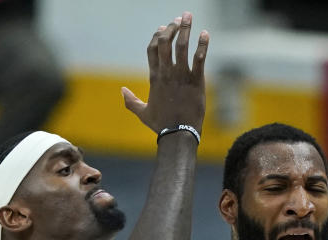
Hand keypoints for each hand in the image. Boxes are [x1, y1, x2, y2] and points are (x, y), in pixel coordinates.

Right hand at [122, 11, 208, 133]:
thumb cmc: (161, 125)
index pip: (152, 49)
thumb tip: (122, 91)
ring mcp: (181, 76)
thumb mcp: (142, 113)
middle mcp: (166, 73)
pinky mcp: (196, 81)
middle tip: (179, 18)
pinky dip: (202, 45)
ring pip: (182, 46)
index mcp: (154, 77)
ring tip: (188, 16)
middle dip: (172, 28)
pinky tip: (205, 34)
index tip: (163, 28)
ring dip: (185, 29)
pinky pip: (199, 59)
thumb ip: (131, 101)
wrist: (178, 134)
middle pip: (165, 43)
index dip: (157, 36)